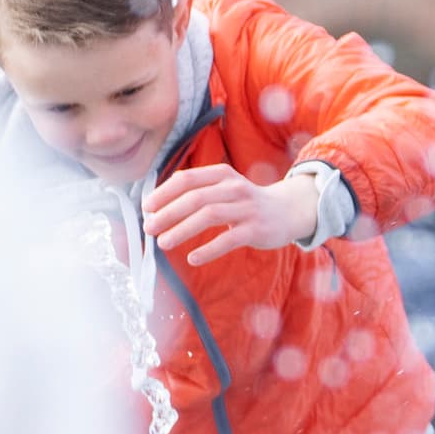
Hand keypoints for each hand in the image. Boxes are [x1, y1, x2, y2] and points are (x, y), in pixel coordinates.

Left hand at [147, 164, 317, 263]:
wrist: (287, 210)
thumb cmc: (244, 202)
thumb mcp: (223, 188)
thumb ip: (196, 191)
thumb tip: (155, 207)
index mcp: (221, 175)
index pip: (186, 179)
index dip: (163, 193)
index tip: (146, 208)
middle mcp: (234, 188)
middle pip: (195, 198)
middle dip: (168, 213)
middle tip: (149, 228)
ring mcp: (247, 209)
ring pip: (209, 216)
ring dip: (182, 230)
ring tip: (163, 243)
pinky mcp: (256, 229)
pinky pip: (229, 239)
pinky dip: (208, 249)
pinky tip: (192, 258)